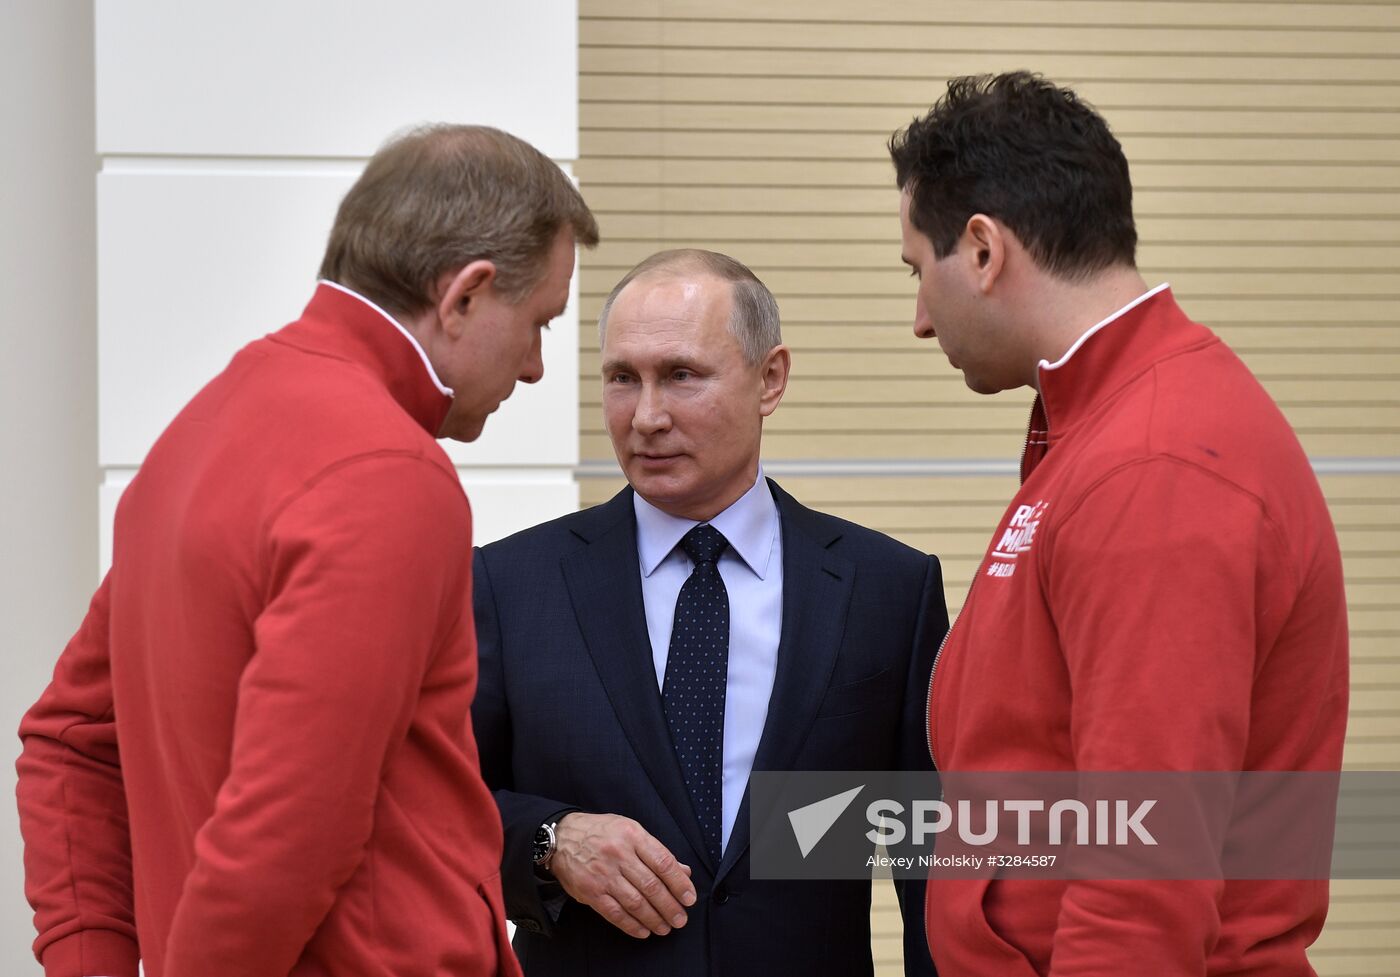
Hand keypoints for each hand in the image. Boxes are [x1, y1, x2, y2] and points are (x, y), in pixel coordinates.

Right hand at [548, 812, 695, 937]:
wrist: (562, 837)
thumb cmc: (601, 832)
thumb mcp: (630, 830)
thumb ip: (656, 851)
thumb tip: (684, 871)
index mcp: (633, 835)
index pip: (663, 862)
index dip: (679, 883)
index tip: (689, 898)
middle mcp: (619, 854)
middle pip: (651, 886)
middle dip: (670, 906)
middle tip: (680, 919)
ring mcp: (603, 874)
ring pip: (635, 902)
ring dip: (654, 918)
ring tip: (665, 927)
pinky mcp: (590, 891)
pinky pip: (615, 913)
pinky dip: (631, 925)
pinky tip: (643, 930)